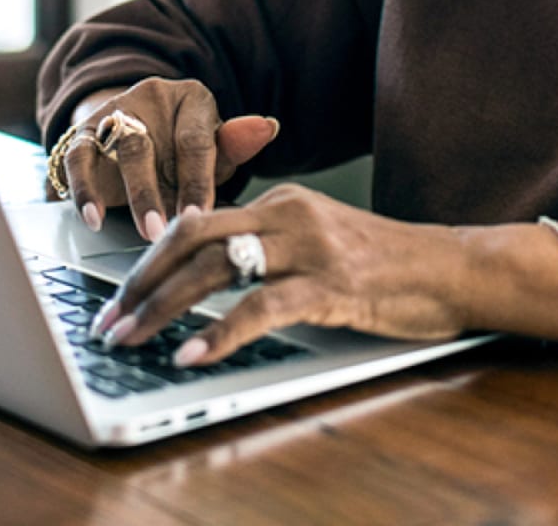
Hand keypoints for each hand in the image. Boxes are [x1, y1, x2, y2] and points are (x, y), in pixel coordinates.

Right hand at [59, 77, 279, 240]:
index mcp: (192, 99)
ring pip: (117, 147)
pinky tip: (92, 219)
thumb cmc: (186, 149)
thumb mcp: (214, 150)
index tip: (199, 218)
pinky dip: (83, 189)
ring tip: (142, 230)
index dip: (197, 182)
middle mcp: (151, 97)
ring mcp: (116, 112)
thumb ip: (234, 146)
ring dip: (130, 194)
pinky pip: (78, 156)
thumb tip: (268, 127)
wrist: (141, 129)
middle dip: (156, 192)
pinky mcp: (84, 131)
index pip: (195, 140)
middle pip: (150, 142)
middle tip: (165, 231)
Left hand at [91, 183, 473, 364]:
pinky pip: (262, 307)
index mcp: (282, 202)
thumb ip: (270, 249)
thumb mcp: (318, 242)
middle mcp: (289, 214)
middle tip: (107, 321)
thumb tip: (207, 276)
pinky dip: (221, 332)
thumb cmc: (384, 265)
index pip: (197, 222)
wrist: (450, 268)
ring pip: (217, 269)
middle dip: (141, 281)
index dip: (150, 260)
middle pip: (193, 238)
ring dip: (164, 308)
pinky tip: (194, 354)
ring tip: (132, 339)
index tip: (118, 296)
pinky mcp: (331, 284)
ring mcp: (310, 247)